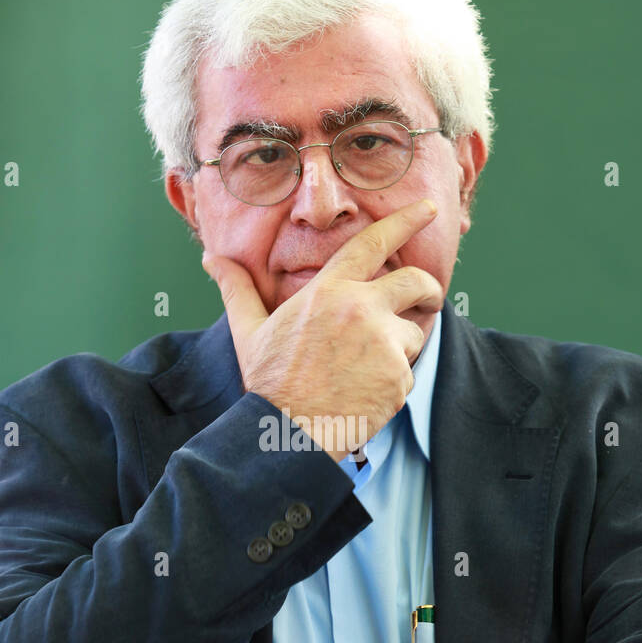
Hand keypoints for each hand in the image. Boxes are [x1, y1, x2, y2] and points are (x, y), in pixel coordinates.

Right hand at [202, 200, 442, 460]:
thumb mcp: (249, 331)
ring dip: (401, 348)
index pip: (375, 242)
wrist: (289, 433)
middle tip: (428, 299)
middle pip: (417, 281)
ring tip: (366, 368)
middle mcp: (362, 309)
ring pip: (415, 333)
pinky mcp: (399, 377)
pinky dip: (394, 383)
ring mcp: (384, 343)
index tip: (428, 210)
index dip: (406, 221)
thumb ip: (238, 290)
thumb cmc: (269, 382)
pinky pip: (409, 372)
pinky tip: (365, 394)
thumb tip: (213, 260)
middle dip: (428, 289)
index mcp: (329, 291)